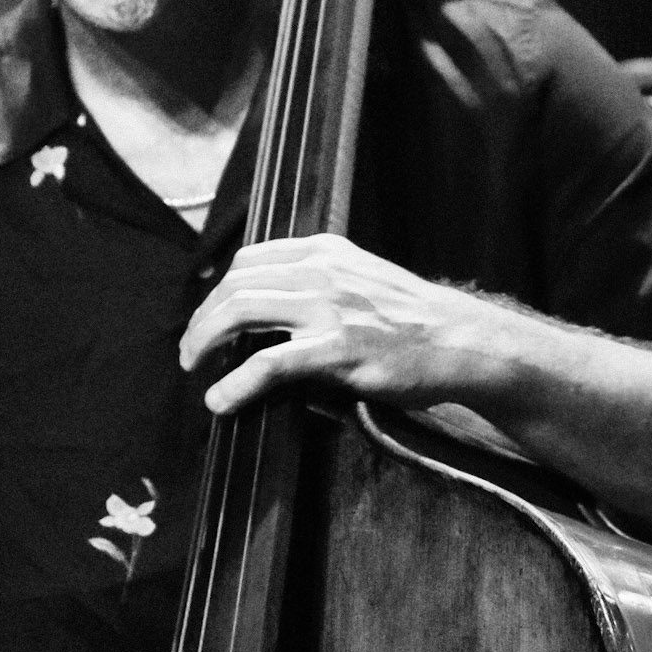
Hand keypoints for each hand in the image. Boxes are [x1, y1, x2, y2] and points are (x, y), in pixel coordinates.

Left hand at [180, 233, 514, 413]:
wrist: (462, 340)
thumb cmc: (412, 320)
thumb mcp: (360, 281)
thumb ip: (317, 284)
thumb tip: (266, 309)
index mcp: (323, 251)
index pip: (248, 261)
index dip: (218, 291)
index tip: (207, 317)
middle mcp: (320, 270)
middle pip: (235, 284)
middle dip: (202, 318)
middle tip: (190, 349)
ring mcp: (328, 307)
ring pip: (240, 311)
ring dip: (204, 341)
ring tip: (194, 367)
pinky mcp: (336, 348)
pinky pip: (267, 364)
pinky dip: (234, 383)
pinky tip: (220, 400)